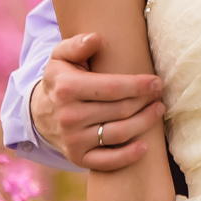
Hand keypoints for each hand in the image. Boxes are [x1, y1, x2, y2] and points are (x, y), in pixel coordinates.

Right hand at [33, 33, 165, 171]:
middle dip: (145, 102)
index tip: (157, 82)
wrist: (41, 113)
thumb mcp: (61, 57)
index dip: (139, 85)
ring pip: (119, 133)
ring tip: (158, 110)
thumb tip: (95, 38)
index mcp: (66, 89)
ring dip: (145, 123)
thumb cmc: (62, 78)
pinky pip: (108, 162)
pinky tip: (145, 146)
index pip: (112, 88)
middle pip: (120, 110)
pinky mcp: (78, 158)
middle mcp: (68, 116)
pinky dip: (128, 156)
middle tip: (159, 95)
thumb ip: (77, 45)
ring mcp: (73, 140)